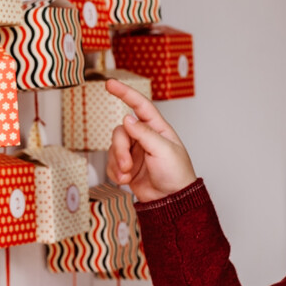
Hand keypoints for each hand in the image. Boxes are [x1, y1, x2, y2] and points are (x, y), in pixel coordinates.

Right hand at [104, 78, 197, 201]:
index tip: (110, 83)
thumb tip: (127, 118)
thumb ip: (144, 133)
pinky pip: (111, 164)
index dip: (125, 93)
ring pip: (113, 148)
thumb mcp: (163, 151)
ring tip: (128, 176)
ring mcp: (134, 152)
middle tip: (126, 165)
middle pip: (120, 132)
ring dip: (118, 163)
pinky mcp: (126, 167)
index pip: (140, 105)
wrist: (171, 201)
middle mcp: (144, 137)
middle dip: (119, 149)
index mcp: (157, 129)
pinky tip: (126, 181)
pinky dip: (115, 173)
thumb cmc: (176, 174)